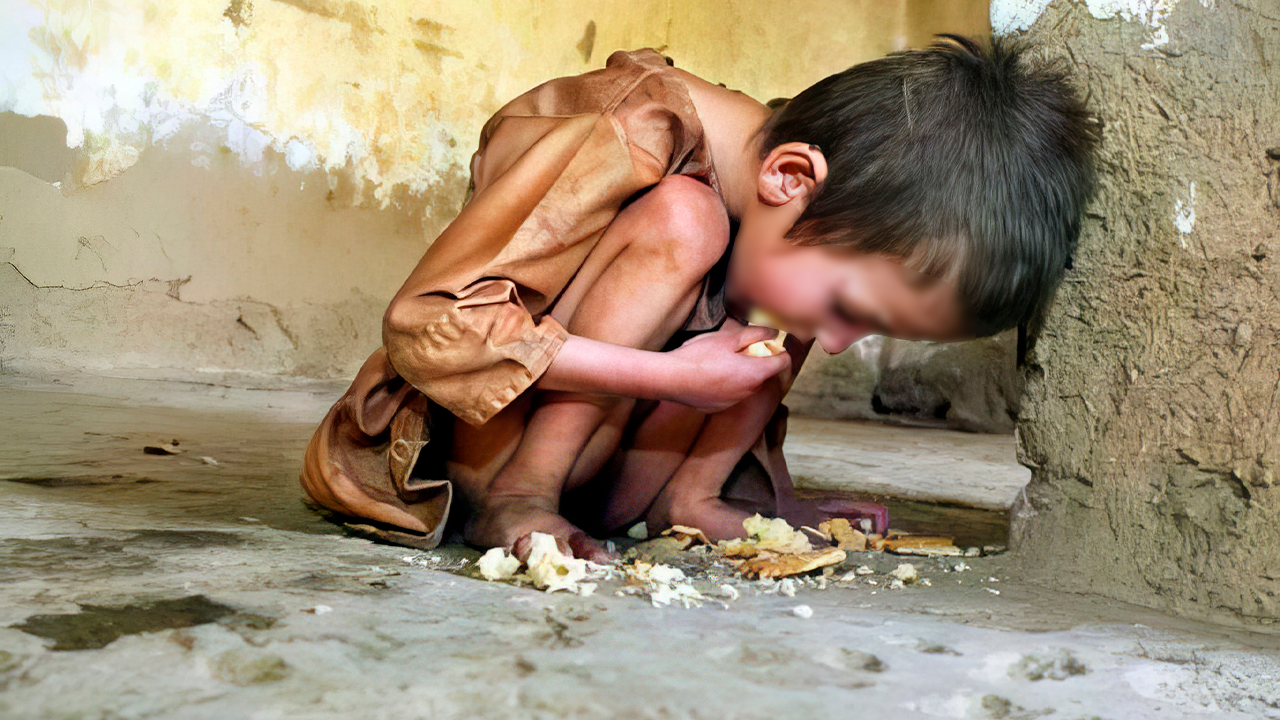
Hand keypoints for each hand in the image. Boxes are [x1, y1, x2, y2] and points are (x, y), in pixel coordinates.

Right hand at [665, 322, 790, 412]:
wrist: (670, 379)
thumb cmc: (699, 356)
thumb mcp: (729, 338)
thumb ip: (756, 334)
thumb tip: (774, 332)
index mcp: (755, 374)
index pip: (783, 362)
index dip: (779, 349)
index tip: (767, 342)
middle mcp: (749, 392)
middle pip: (764, 374)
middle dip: (758, 361)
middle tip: (739, 348)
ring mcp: (733, 402)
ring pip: (747, 385)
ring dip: (742, 373)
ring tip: (720, 361)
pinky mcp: (718, 408)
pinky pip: (730, 394)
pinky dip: (726, 385)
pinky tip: (708, 375)